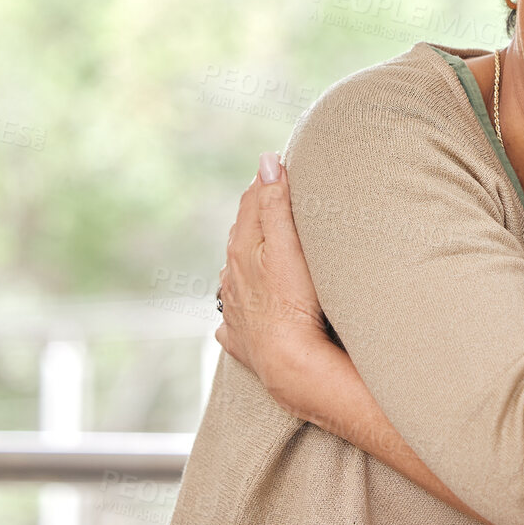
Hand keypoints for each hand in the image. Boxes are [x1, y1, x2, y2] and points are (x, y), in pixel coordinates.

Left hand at [215, 152, 330, 411]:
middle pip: (241, 236)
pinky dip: (239, 308)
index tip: (280, 166)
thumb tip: (266, 162)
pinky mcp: (240, 338)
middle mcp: (231, 276)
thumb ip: (274, 203)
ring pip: (234, 275)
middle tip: (274, 199)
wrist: (288, 362)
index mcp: (242, 249)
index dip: (265, 182)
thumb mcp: (287, 245)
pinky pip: (234, 319)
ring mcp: (234, 308)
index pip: (251, 203)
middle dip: (256, 217)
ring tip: (263, 251)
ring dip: (247, 259)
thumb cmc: (292, 301)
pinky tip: (244, 309)